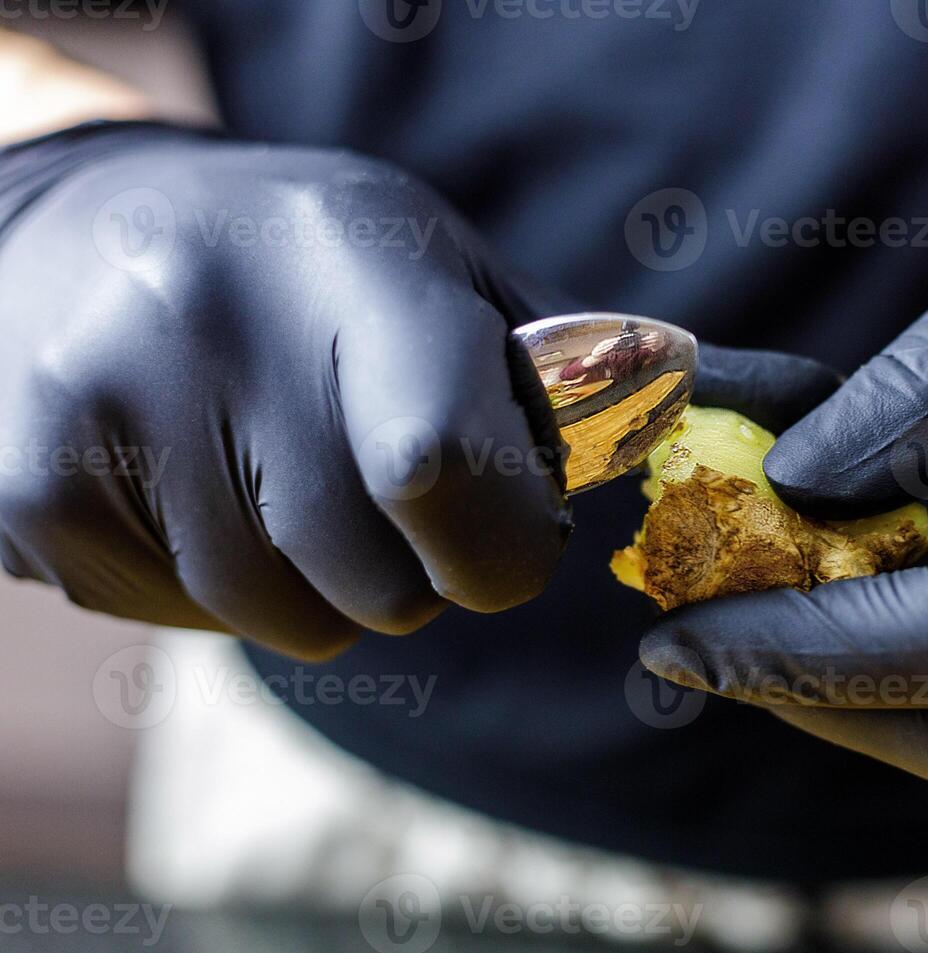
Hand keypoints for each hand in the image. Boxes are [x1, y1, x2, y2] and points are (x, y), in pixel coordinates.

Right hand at [0, 123, 570, 658]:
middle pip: (376, 582)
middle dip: (421, 571)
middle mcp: (209, 321)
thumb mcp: (447, 269)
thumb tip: (734, 403)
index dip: (497, 544)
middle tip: (388, 489)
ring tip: (284, 472)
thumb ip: (569, 365)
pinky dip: (230, 589)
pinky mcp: (30, 490)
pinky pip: (195, 623)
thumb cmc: (318, 268)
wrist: (85, 233)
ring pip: (290, 622)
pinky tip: (200, 485)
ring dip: (326, 584)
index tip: (508, 538)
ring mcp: (100, 407)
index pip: (436, 464)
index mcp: (348, 258)